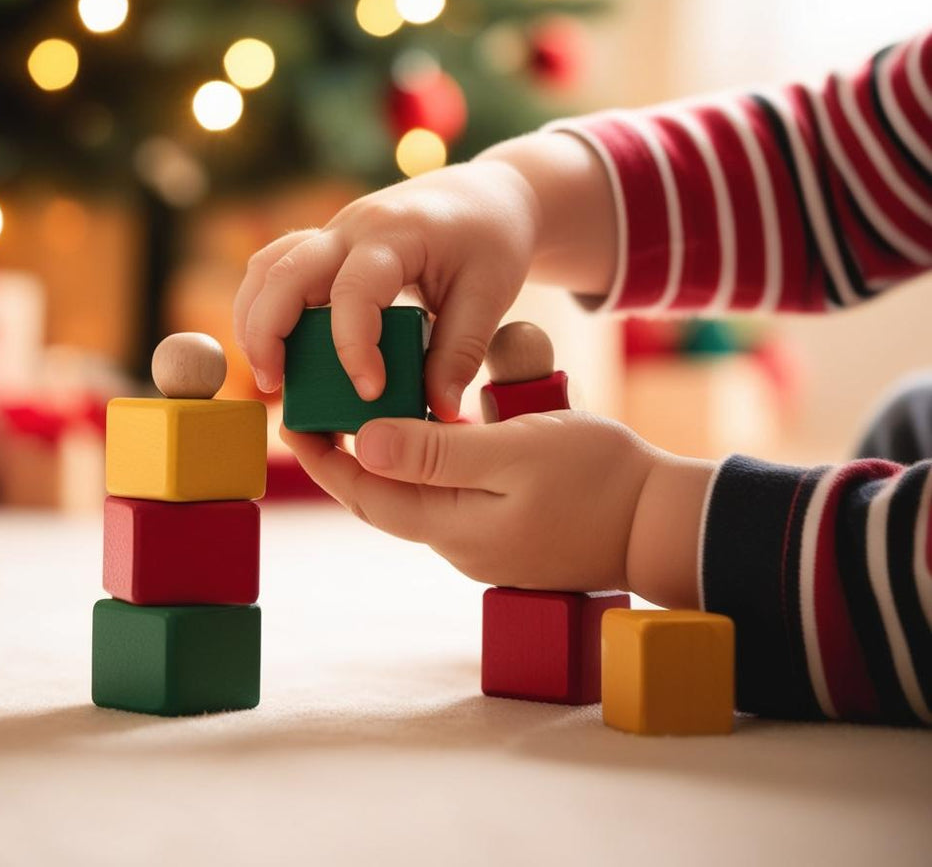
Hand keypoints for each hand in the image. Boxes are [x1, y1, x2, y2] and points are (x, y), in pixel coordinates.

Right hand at [234, 159, 540, 419]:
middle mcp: (353, 226)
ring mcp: (334, 232)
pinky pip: (276, 267)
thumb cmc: (493, 240)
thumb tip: (439, 412)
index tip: (370, 392)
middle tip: (275, 388)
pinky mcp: (328, 244)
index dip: (353, 346)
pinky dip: (264, 307)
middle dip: (269, 331)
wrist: (490, 194)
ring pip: (267, 265)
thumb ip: (461, 353)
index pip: (355, 291)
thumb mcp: (489, 294)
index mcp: (397, 234)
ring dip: (254, 318)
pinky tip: (275, 350)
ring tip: (268, 374)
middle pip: (285, 270)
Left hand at [281, 412, 715, 604]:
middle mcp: (459, 543)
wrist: (662, 522)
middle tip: (317, 411)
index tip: (293, 419)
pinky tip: (427, 431)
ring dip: (386, 459)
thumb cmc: (598, 478)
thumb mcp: (515, 452)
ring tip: (362, 411)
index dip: (324, 459)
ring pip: (415, 497)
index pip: (365, 494)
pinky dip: (426, 463)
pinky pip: (448, 496)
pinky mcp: (506, 532)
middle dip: (344, 458)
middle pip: (383, 499)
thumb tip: (362, 444)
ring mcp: (483, 542)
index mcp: (453, 526)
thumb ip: (437, 452)